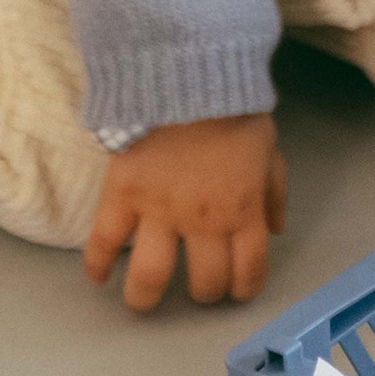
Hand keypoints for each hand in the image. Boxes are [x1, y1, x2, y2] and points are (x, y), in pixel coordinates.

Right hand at [82, 111, 286, 311]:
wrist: (187, 73)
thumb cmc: (232, 110)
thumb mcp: (268, 149)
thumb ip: (274, 192)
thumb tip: (277, 230)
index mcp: (243, 211)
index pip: (249, 271)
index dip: (243, 289)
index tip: (234, 290)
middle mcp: (203, 221)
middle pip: (204, 282)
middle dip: (203, 293)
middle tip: (195, 286)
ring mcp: (159, 211)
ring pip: (151, 275)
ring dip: (146, 297)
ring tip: (143, 301)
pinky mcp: (123, 194)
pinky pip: (104, 239)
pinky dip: (97, 264)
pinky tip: (97, 278)